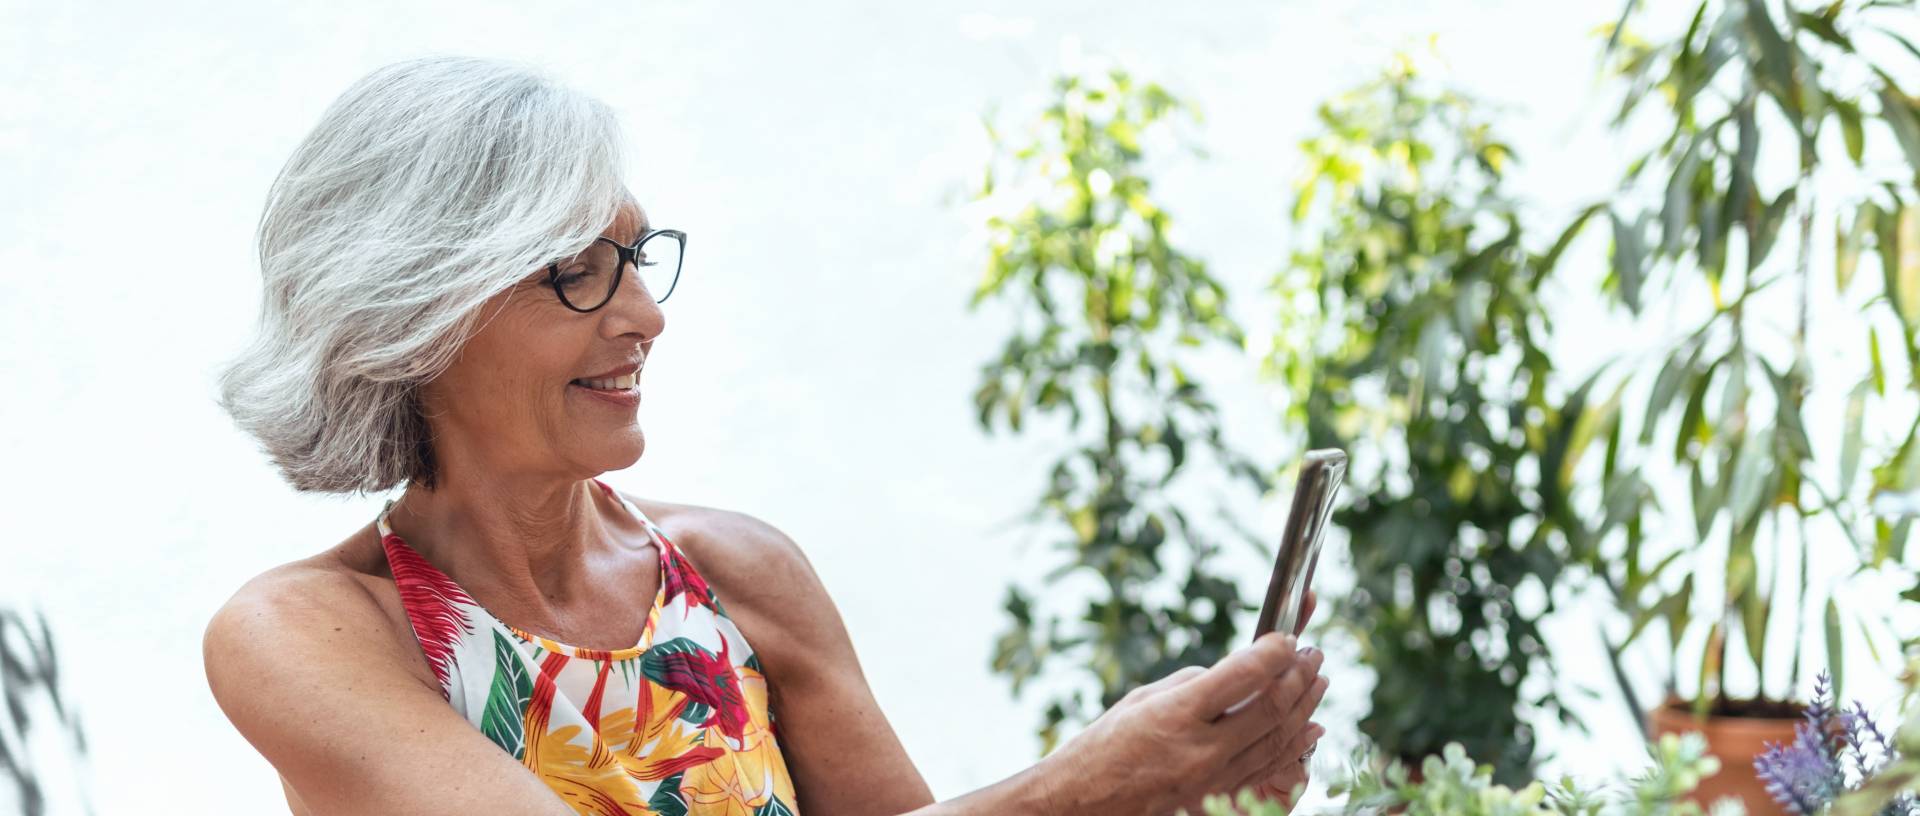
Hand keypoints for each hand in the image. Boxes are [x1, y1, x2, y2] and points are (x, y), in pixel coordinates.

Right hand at [1037, 631, 1326, 815]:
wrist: (1084, 801)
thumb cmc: (1106, 744)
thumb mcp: (1144, 699)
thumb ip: (1195, 684)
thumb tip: (1240, 672)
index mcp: (1177, 714)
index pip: (1245, 675)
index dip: (1275, 651)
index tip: (1287, 636)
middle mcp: (1201, 749)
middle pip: (1272, 708)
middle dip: (1300, 676)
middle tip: (1313, 654)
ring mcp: (1213, 778)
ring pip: (1278, 739)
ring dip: (1305, 706)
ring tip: (1319, 680)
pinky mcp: (1217, 795)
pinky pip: (1268, 768)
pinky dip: (1295, 745)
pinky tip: (1310, 726)